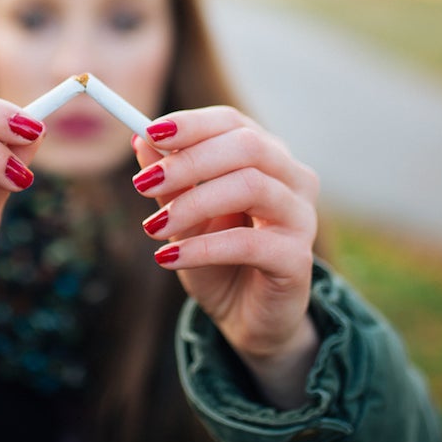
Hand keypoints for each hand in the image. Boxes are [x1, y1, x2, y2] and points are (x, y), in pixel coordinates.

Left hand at [132, 107, 320, 408]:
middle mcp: (292, 178)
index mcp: (266, 157)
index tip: (149, 132)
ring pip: (252, 186)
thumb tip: (140, 138)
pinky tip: (169, 258)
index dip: (191, 124)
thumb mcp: (184, 217)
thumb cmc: (217, 259)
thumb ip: (169, 181)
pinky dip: (203, 247)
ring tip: (153, 227)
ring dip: (194, 203)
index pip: (232, 122)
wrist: (246, 318)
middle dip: (189, 161)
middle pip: (248, 146)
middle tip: (143, 183)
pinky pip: (250, 243)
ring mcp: (301, 217)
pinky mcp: (298, 259)